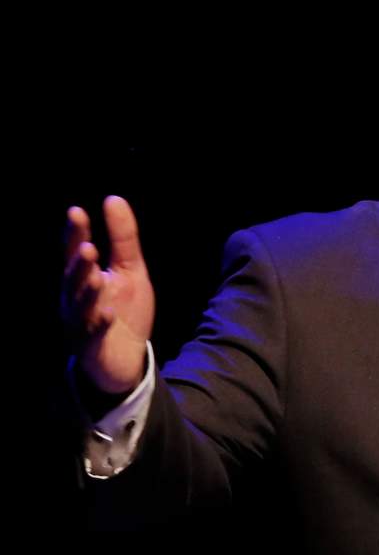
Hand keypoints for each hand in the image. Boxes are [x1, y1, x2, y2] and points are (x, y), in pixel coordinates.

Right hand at [61, 196, 154, 393]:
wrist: (125, 356)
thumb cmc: (122, 308)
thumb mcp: (129, 269)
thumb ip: (123, 238)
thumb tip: (113, 199)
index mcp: (84, 277)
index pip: (76, 252)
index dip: (75, 234)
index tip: (76, 212)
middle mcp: (76, 298)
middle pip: (74, 279)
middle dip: (79, 265)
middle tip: (88, 247)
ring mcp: (82, 323)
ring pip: (80, 307)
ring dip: (87, 294)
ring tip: (96, 278)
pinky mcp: (93, 346)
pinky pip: (94, 335)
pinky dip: (100, 324)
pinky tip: (109, 314)